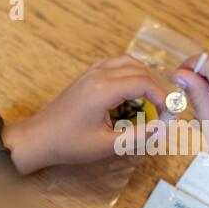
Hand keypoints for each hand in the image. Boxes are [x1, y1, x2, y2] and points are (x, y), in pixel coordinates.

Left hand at [4, 55, 165, 174]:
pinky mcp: (87, 75)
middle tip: (163, 108)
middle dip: (156, 87)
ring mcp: (91, 72)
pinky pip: (114, 64)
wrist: (39, 138)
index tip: (168, 113)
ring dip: (144, 77)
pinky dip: (129, 72)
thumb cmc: (70, 144)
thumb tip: (163, 129)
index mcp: (103, 90)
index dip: (161, 96)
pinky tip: (131, 90)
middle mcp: (98, 74)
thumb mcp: (107, 145)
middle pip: (139, 69)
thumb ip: (138, 137)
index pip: (143, 83)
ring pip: (127, 62)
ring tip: (151, 99)